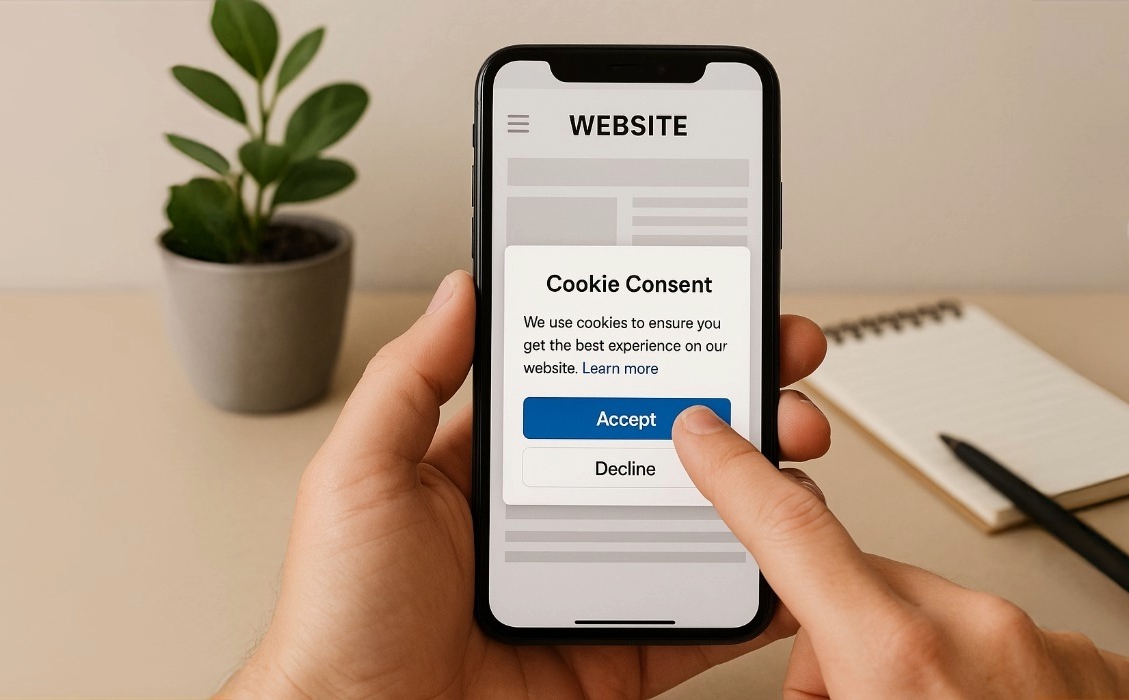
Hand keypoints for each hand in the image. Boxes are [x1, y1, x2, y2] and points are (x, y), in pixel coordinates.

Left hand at [219, 270, 836, 698]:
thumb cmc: (336, 620)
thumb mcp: (359, 476)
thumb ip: (412, 379)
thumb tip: (461, 290)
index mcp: (491, 469)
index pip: (588, 383)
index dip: (651, 342)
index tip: (705, 303)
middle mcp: (550, 520)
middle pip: (663, 444)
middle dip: (734, 398)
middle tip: (778, 364)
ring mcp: (591, 587)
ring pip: (699, 523)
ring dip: (758, 483)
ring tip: (792, 448)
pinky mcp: (618, 656)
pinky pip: (703, 623)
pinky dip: (757, 595)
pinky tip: (788, 559)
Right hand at [672, 406, 1128, 697]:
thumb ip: (810, 694)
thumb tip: (797, 682)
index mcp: (902, 660)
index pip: (795, 536)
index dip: (740, 478)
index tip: (712, 437)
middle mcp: (987, 638)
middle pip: (874, 596)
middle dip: (846, 648)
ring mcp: (1061, 654)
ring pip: (958, 631)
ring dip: (931, 676)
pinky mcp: (1115, 680)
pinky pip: (1032, 658)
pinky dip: (1005, 694)